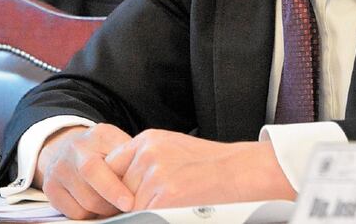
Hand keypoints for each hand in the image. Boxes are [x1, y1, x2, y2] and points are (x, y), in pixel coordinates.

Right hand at [35, 123, 134, 218]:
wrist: (71, 145)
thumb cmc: (103, 147)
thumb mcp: (118, 142)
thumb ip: (130, 156)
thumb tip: (144, 179)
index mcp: (94, 137)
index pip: (95, 168)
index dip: (113, 189)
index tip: (129, 203)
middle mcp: (71, 153)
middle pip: (89, 193)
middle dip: (111, 205)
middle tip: (127, 207)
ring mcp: (58, 171)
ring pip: (83, 207)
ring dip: (103, 211)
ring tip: (114, 204)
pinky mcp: (51, 189)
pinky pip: (73, 214)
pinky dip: (90, 214)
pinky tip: (98, 205)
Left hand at [105, 130, 295, 209]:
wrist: (245, 172)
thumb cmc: (215, 167)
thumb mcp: (174, 152)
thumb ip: (147, 164)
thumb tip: (123, 189)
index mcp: (148, 141)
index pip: (110, 166)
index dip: (114, 189)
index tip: (119, 202)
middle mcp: (148, 154)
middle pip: (116, 190)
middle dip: (127, 204)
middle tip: (148, 207)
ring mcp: (155, 175)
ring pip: (128, 208)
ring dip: (142, 213)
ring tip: (169, 208)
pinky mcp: (165, 198)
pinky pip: (143, 218)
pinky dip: (154, 219)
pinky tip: (173, 214)